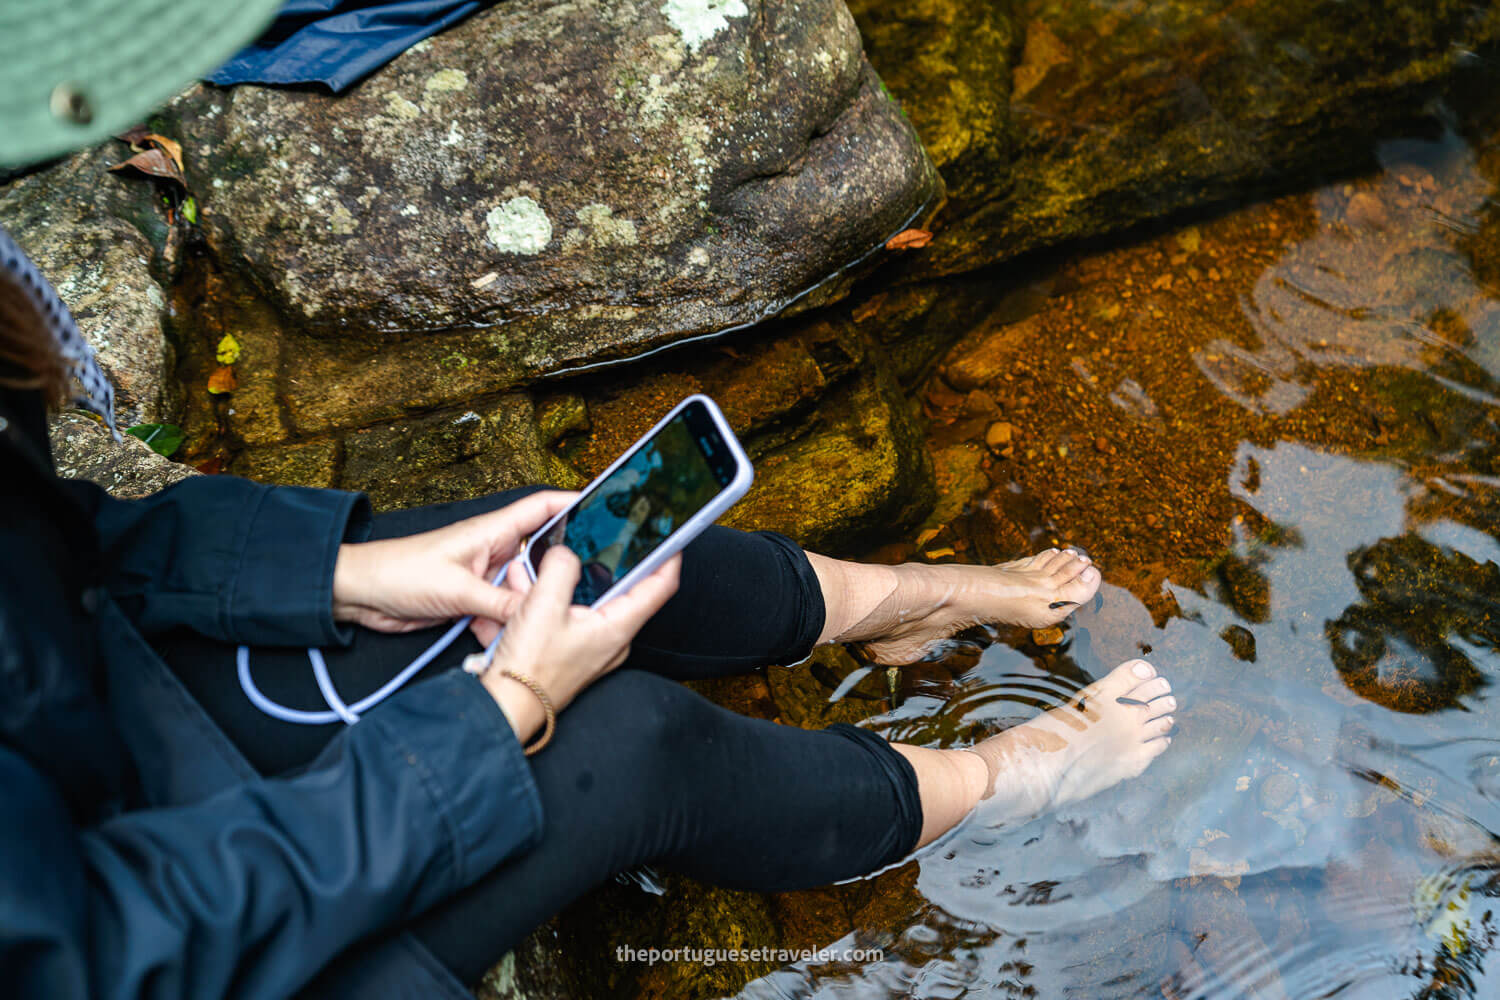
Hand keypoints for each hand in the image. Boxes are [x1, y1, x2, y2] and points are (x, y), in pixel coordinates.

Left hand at [331, 491, 576, 632]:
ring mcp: (484, 575)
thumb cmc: (399, 574)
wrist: (360, 594)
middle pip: (542, 552)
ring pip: (525, 587)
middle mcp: (493, 550)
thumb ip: (501, 603)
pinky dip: (511, 621)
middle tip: (594, 580)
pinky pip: (506, 609)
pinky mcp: (473, 598)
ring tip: (553, 615)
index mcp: (492, 531)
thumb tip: (538, 613)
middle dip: (564, 565)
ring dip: (533, 602)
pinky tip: (512, 633)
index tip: (607, 508)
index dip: (575, 503)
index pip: (543, 507)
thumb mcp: (457, 591)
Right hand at [479, 544, 679, 739]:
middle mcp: (613, 639)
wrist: (506, 707)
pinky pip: (570, 617)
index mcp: (618, 627)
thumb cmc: (528, 668)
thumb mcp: (543, 605)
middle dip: (599, 564)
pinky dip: (552, 602)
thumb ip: (560, 569)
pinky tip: (527, 595)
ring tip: (536, 571)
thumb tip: (566, 554)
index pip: (660, 586)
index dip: (668, 556)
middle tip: (588, 543)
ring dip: (565, 582)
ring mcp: (594, 647)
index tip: (670, 535)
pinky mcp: (574, 652)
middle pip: (621, 589)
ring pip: (589, 602)